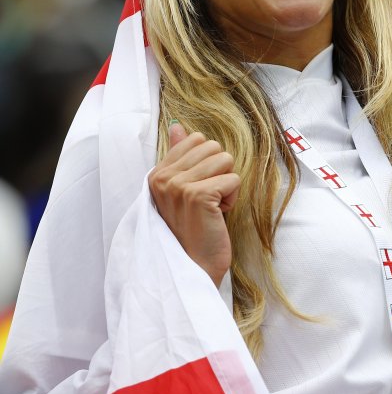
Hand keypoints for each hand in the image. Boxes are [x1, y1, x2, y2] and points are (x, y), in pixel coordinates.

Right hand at [149, 122, 240, 286]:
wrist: (193, 267)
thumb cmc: (192, 229)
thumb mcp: (181, 190)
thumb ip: (179, 156)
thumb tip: (179, 126)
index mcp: (157, 173)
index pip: (195, 139)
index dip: (208, 164)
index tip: (199, 192)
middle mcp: (163, 177)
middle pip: (213, 147)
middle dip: (219, 172)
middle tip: (208, 201)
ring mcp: (179, 186)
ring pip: (226, 160)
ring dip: (227, 186)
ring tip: (212, 209)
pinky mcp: (198, 196)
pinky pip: (233, 178)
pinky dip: (233, 197)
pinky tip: (218, 216)